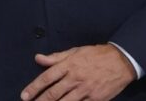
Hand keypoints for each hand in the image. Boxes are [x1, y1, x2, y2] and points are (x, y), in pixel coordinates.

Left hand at [20, 44, 134, 100]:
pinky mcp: (95, 99)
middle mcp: (75, 78)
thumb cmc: (95, 55)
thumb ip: (56, 57)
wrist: (121, 61)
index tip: (24, 95)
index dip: (34, 87)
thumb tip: (38, 58)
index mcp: (69, 65)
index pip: (47, 78)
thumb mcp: (75, 51)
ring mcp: (85, 90)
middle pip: (53, 93)